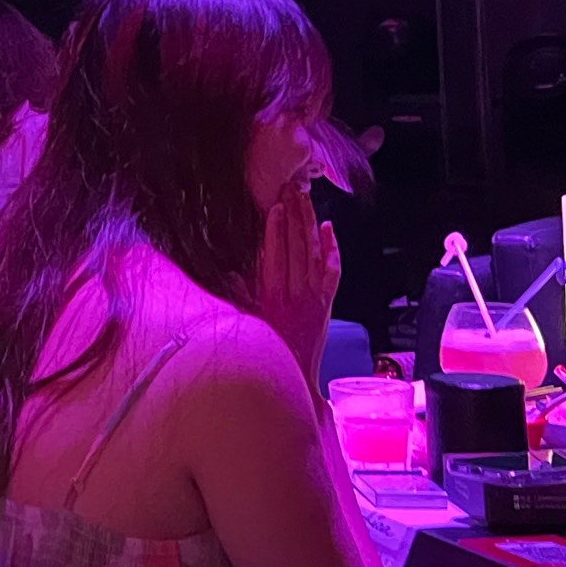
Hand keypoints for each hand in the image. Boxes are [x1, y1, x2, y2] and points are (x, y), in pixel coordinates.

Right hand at [254, 182, 339, 387]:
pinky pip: (332, 271)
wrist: (293, 379)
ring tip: (305, 198)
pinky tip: (327, 228)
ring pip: (313, 253)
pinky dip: (331, 249)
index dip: (276, 230)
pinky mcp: (326, 303)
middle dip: (294, 215)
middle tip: (291, 187)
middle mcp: (295, 295)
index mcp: (271, 299)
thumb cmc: (265, 352)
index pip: (275, 256)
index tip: (275, 206)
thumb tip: (233, 269)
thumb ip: (239, 295)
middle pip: (296, 248)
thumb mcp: (244, 324)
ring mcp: (314, 298)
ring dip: (309, 223)